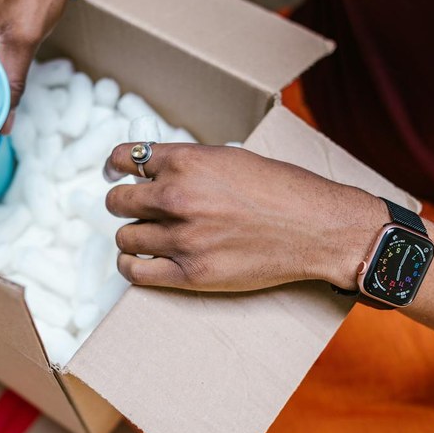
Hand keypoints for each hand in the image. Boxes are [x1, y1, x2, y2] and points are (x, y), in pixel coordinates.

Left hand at [103, 143, 386, 290]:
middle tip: (133, 208)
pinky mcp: (191, 273)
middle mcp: (178, 197)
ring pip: (124, 237)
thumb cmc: (283, 189)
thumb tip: (155, 170)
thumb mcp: (231, 158)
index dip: (116, 166)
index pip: (125, 159)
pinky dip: (131, 265)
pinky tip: (139, 260)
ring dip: (130, 234)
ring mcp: (182, 238)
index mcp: (187, 161)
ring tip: (144, 235)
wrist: (317, 227)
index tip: (117, 173)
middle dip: (123, 203)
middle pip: (118, 201)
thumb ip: (190, 164)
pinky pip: (136, 271)